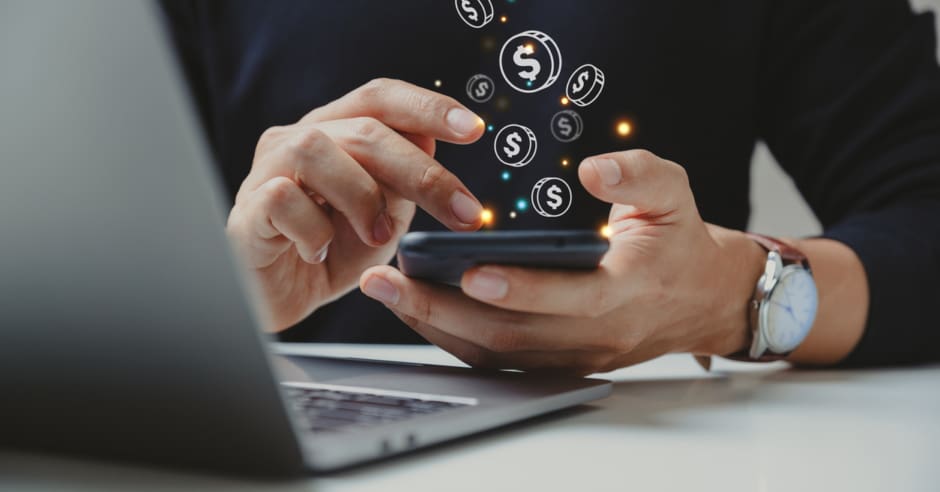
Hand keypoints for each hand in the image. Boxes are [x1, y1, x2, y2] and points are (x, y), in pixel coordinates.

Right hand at [227, 78, 485, 330]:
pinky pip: (282, 199)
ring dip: (362, 196)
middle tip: (463, 213)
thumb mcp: (383, 216)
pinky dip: (314, 230)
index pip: (380, 98)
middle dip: (421, 172)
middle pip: (363, 129)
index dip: (427, 106)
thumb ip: (402, 180)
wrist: (280, 299)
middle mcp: (297, 139)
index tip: (474, 129)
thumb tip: (431, 140)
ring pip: (315, 149)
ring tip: (378, 236)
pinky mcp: (246, 210)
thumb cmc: (330, 252)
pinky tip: (321, 253)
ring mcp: (266, 171)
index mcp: (335, 131)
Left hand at [360, 150, 765, 374]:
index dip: (521, 288)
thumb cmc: (678, 243)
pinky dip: (451, 337)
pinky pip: (497, 358)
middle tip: (388, 282)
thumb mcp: (674, 195)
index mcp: (626, 292)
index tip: (471, 271)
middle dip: (442, 310)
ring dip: (435, 326)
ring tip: (386, 292)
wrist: (700, 300)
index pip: (570, 299)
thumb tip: (594, 169)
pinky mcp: (555, 362)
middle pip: (512, 335)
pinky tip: (416, 309)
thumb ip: (638, 176)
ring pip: (495, 353)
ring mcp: (573, 356)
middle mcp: (595, 336)